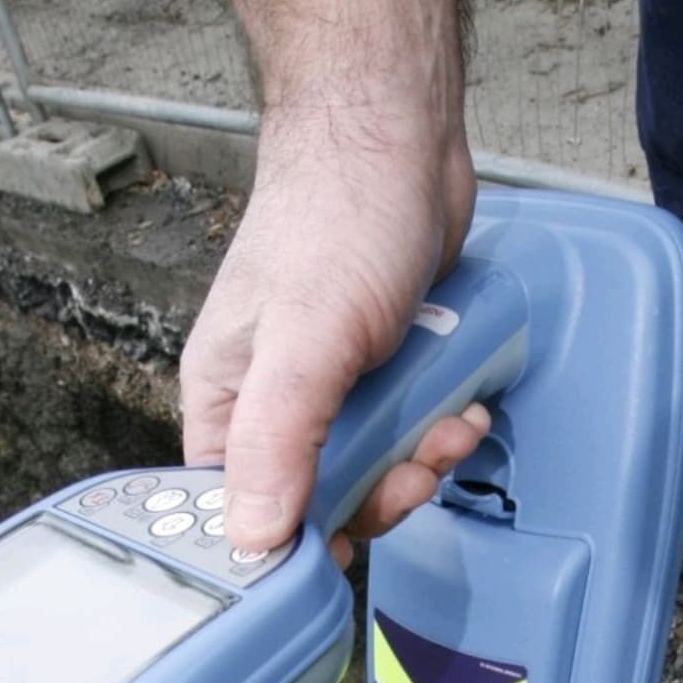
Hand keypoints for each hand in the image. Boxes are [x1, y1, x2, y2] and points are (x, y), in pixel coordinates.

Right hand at [179, 110, 481, 566]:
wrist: (398, 140)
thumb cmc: (333, 218)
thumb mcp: (306, 344)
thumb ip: (277, 445)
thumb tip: (254, 541)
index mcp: (223, 405)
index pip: (236, 515)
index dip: (289, 541)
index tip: (343, 541)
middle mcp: (268, 406)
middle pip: (315, 505)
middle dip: (378, 495)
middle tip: (411, 469)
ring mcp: (328, 391)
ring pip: (371, 473)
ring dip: (420, 461)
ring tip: (446, 424)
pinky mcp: (380, 375)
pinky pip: (408, 434)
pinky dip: (439, 429)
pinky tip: (459, 403)